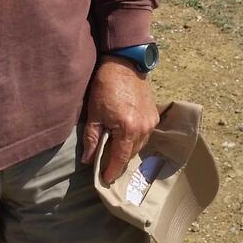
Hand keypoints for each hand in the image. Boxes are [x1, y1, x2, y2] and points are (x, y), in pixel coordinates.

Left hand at [80, 57, 157, 183]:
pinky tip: (125, 136)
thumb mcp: (94, 113)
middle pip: (131, 154)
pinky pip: (145, 134)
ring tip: (114, 151)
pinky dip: (135, 138)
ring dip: (127, 150)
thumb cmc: (105, 86)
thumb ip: (91, 139)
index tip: (104, 179)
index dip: (111, 171)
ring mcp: (151, 122)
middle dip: (118, 161)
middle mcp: (144, 128)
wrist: (124, 63)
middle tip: (105, 165)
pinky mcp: (154, 115)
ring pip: (139, 145)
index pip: (120, 159)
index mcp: (128, 129)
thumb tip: (88, 160)